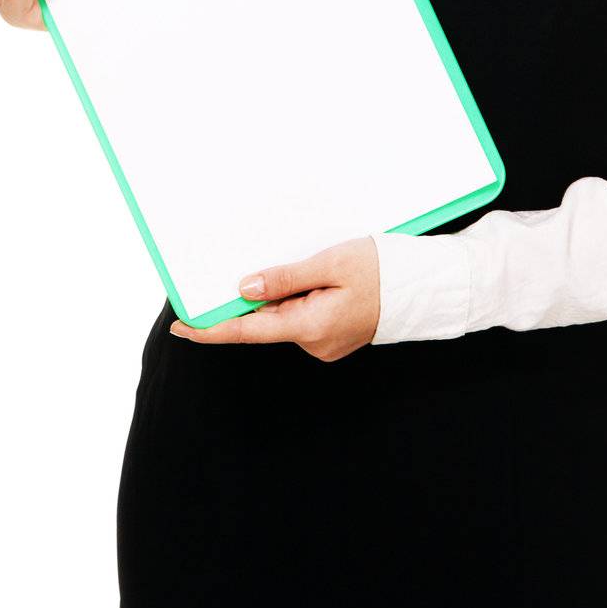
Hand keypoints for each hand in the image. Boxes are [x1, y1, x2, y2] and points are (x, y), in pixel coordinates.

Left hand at [170, 236, 379, 360]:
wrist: (424, 287)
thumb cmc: (381, 270)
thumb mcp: (330, 264)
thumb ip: (284, 278)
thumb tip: (244, 290)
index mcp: (310, 326)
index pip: (247, 331)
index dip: (211, 328)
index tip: (182, 325)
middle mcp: (314, 343)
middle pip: (265, 322)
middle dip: (249, 300)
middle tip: (237, 272)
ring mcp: (324, 343)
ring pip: (284, 318)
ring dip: (278, 296)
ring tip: (302, 266)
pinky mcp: (331, 336)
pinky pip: (301, 318)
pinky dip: (294, 301)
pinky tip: (309, 278)